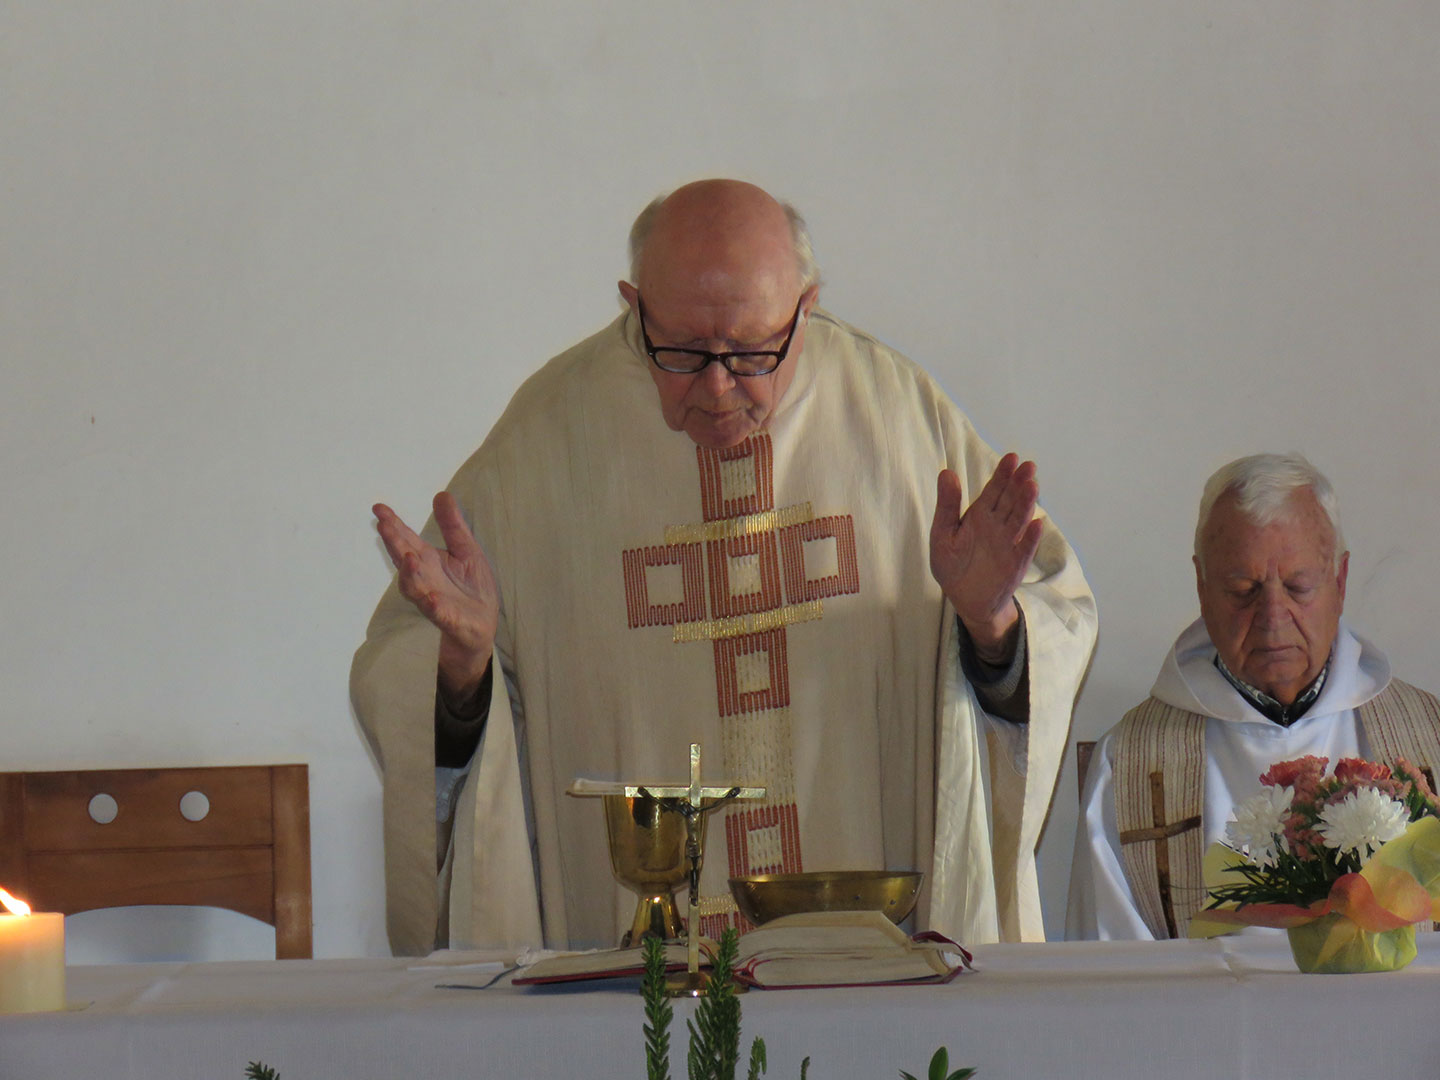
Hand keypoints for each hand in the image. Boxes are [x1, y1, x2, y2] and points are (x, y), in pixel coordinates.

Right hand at [373, 492, 498, 700]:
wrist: (481, 629)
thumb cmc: (471, 589)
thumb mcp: (467, 551)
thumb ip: (453, 526)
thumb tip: (441, 494)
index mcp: (428, 561)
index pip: (407, 540)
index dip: (393, 525)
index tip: (379, 508)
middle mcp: (425, 579)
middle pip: (406, 559)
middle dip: (395, 544)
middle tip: (385, 526)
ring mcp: (434, 600)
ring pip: (416, 587)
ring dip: (411, 574)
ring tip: (409, 558)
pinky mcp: (449, 619)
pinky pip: (439, 613)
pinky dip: (434, 606)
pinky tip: (433, 599)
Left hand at [929, 453, 1043, 659]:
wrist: (965, 600)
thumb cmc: (952, 565)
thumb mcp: (943, 534)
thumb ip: (947, 505)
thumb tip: (947, 472)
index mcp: (979, 515)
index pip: (993, 490)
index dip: (1002, 474)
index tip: (1011, 457)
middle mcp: (998, 525)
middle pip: (1011, 500)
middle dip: (1019, 483)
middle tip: (1028, 466)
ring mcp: (1009, 543)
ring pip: (1020, 520)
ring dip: (1027, 504)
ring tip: (1032, 486)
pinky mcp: (1016, 564)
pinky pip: (1024, 548)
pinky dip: (1031, 538)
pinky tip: (1038, 524)